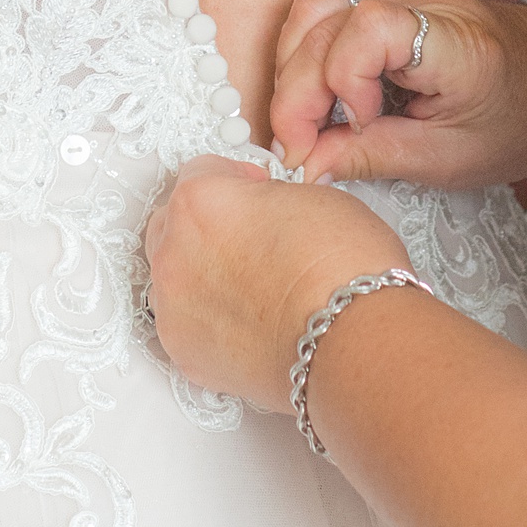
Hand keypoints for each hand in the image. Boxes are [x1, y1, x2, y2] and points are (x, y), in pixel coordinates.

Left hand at [144, 156, 406, 408]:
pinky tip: (247, 323)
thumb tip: (262, 212)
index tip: (252, 193)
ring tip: (251, 288)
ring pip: (174, 278)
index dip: (234, 180)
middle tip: (248, 239)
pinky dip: (209, 321)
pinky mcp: (184, 354)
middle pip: (174, 224)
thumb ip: (265, 199)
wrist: (353, 342)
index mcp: (200, 201)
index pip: (199, 172)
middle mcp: (174, 252)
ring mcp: (173, 307)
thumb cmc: (342, 270)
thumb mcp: (310, 196)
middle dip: (207, 226)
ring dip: (202, 274)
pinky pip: (185, 325)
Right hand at [269, 0, 526, 188]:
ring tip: (303, 118)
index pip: (371, 27)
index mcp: (457, 42)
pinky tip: (316, 90)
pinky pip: (328, 5)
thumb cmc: (517, 121)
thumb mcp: (449, 159)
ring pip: (316, 3)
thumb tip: (306, 165)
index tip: (356, 127)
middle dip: (298, 86)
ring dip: (294, 63)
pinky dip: (308, 48)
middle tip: (299, 144)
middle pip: (328, 17)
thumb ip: (372, 157)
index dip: (344, 77)